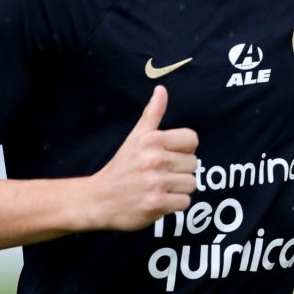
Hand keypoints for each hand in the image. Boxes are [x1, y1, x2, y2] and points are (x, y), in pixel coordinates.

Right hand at [88, 85, 198, 231]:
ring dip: (179, 188)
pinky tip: (160, 199)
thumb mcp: (135, 137)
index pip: (192, 139)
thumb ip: (151, 114)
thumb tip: (161, 89)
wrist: (99, 199)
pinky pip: (185, 202)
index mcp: (151, 140)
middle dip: (180, 170)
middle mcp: (154, 159)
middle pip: (193, 163)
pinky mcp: (157, 204)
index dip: (184, 149)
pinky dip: (175, 203)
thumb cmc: (121, 167)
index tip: (170, 155)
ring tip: (160, 187)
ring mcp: (156, 183)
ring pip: (191, 183)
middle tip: (160, 174)